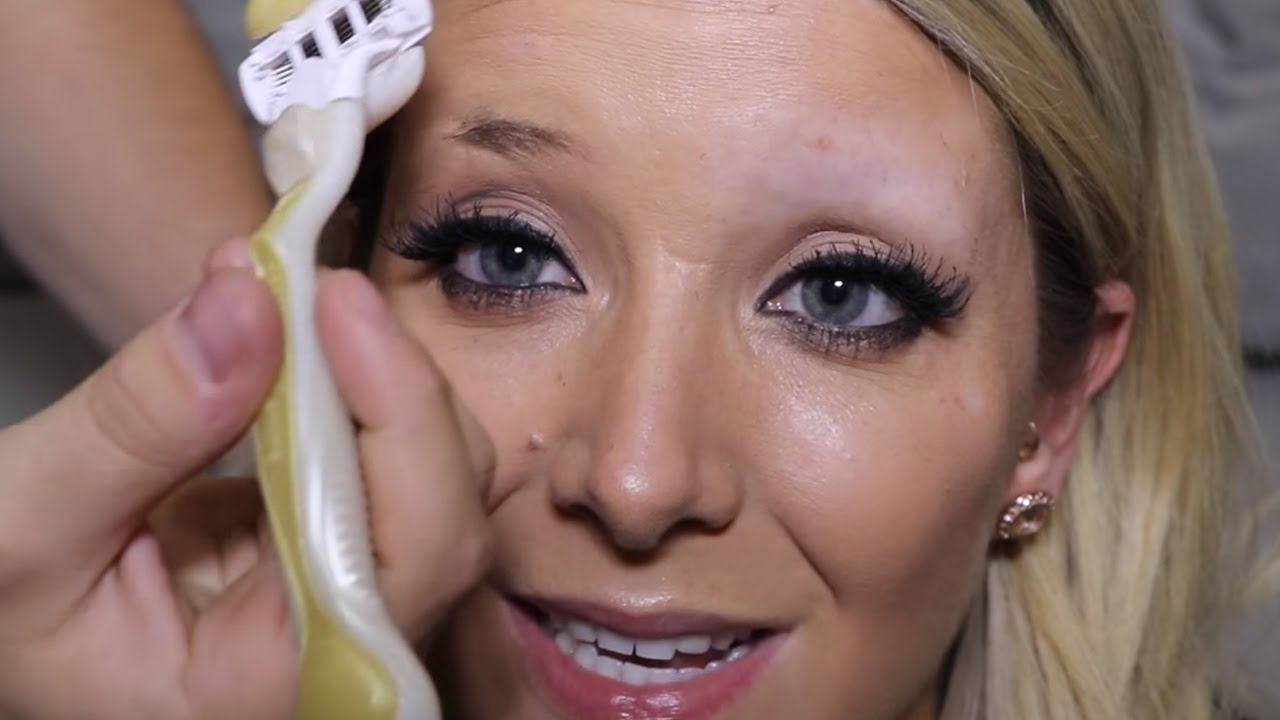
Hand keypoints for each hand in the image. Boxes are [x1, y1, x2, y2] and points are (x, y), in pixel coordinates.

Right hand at [0, 241, 492, 719]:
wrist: (9, 622)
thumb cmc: (6, 612)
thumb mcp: (23, 526)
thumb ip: (135, 428)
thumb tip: (249, 305)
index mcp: (288, 687)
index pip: (418, 556)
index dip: (401, 421)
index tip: (340, 304)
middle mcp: (351, 656)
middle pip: (449, 508)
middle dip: (389, 381)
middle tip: (312, 280)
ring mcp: (354, 605)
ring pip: (433, 476)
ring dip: (371, 372)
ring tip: (293, 292)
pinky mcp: (337, 554)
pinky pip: (383, 462)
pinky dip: (347, 385)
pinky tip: (293, 330)